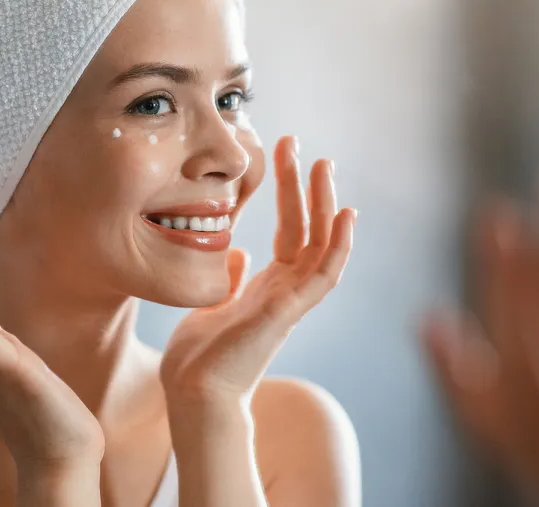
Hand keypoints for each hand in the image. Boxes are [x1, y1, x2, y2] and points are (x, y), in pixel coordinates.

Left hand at [160, 136, 356, 402]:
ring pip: (321, 245)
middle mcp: (285, 291)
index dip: (290, 194)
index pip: (290, 231)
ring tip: (324, 165)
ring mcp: (290, 301)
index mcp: (268, 287)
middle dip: (307, 187)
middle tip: (304, 147)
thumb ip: (231, 281)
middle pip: (307, 229)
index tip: (285, 156)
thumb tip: (239, 254)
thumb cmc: (199, 358)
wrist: (193, 392)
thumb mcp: (211, 305)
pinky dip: (338, 245)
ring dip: (325, 204)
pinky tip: (345, 215)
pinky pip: (323, 275)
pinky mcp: (287, 312)